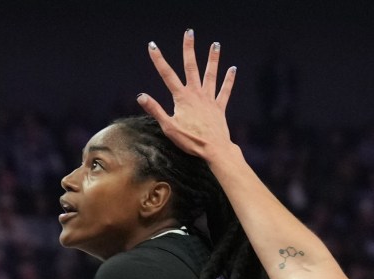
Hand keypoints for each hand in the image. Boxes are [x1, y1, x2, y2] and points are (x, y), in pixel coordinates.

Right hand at [137, 29, 236, 160]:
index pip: (167, 75)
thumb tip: (141, 96)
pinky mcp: (219, 107)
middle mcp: (196, 94)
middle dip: (189, 49)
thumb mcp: (168, 127)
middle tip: (189, 32)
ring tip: (215, 45)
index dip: (158, 60)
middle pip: (191, 67)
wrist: (214, 149)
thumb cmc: (190, 140)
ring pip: (211, 75)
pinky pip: (225, 91)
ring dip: (213, 59)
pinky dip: (229, 80)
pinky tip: (233, 69)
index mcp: (182, 98)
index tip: (152, 46)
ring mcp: (209, 99)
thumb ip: (155, 110)